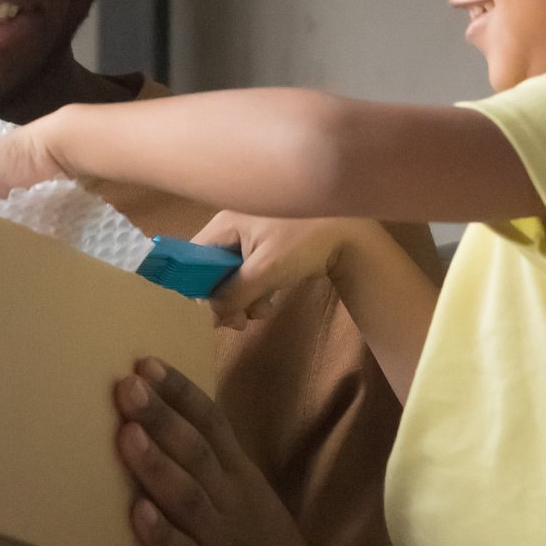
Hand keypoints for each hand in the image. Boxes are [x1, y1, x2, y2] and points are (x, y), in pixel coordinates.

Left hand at [116, 359, 366, 545]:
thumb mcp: (249, 497)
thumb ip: (214, 463)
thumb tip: (169, 417)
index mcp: (240, 476)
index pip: (211, 423)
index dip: (179, 393)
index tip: (146, 362)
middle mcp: (232, 502)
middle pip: (195, 451)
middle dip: (161, 416)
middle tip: (128, 384)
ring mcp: (222, 542)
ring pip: (188, 497)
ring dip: (156, 465)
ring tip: (126, 433)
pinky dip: (162, 535)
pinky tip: (139, 514)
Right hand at [194, 212, 383, 328]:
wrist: (352, 234)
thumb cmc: (304, 243)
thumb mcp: (265, 270)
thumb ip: (233, 293)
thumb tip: (212, 313)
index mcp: (226, 223)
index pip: (193, 256)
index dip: (196, 285)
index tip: (212, 310)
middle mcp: (234, 226)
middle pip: (212, 269)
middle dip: (226, 298)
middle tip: (239, 323)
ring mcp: (252, 236)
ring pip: (232, 275)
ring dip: (243, 300)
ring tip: (261, 313)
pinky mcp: (269, 247)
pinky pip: (250, 274)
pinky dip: (257, 291)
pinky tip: (270, 303)